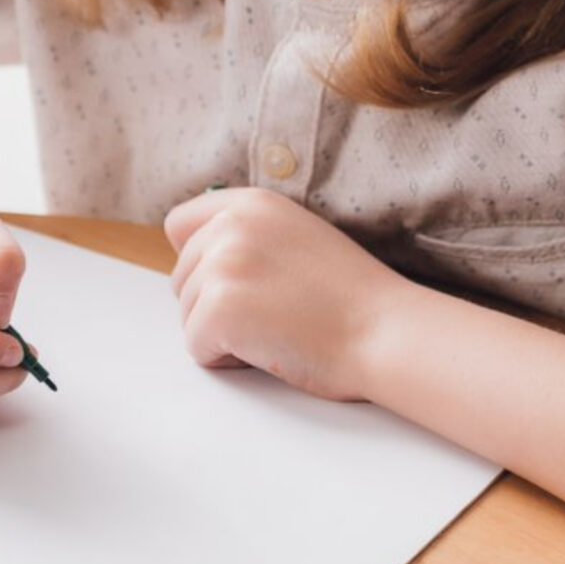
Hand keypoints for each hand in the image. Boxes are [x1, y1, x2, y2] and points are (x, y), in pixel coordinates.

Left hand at [162, 188, 417, 401]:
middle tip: (274, 311)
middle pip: (182, 278)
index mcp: (252, 203)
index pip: (180, 225)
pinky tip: (271, 348)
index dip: (202, 262)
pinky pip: (196, 347)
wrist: (384, 331)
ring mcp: (222, 266)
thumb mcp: (297, 237)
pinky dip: (226, 360)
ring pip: (187, 315)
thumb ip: (249, 236)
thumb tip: (199, 259)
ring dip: (224, 333)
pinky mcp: (218, 309)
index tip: (241, 282)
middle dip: (216, 304)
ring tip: (278, 328)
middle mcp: (231, 226)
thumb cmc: (351, 299)